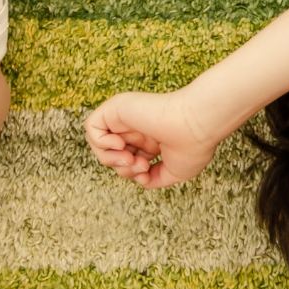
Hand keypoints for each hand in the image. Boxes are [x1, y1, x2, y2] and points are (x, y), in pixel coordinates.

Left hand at [86, 90, 217, 188]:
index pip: (126, 161)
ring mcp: (126, 118)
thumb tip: (139, 180)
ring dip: (110, 159)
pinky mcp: (117, 108)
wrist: (196, 126)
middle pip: (111, 155)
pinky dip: (100, 142)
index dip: (131, 173)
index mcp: (149, 140)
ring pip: (98, 143)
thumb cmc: (193, 146)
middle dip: (122, 169)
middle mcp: (136, 128)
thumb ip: (154, 179)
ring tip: (129, 158)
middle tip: (141, 165)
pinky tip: (121, 144)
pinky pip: (92, 127)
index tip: (147, 172)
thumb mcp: (174, 172)